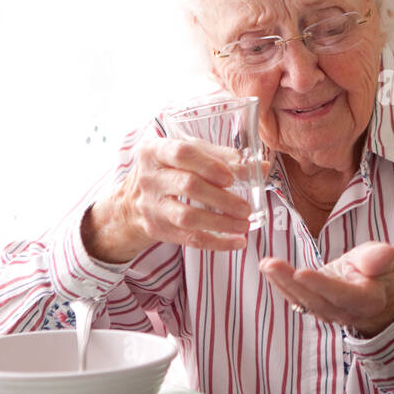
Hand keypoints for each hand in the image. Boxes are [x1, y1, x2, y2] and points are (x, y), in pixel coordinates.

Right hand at [82, 136, 261, 262]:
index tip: (231, 178)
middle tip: (246, 207)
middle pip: (188, 186)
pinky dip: (217, 242)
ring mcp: (151, 205)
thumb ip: (224, 157)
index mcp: (156, 150)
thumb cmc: (170, 170)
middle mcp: (149, 177)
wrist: (131, 202)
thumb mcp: (189, 155)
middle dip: (222, 198)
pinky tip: (237, 241)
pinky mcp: (158, 229)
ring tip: (244, 224)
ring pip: (188, 217)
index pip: (182, 153)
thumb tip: (262, 166)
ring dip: (221, 223)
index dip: (209, 165)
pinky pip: (190, 239)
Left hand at [259, 241, 393, 337]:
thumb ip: (380, 258)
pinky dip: (280, 285)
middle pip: (315, 300)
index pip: (340, 294)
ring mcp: (327, 313)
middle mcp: (344, 312)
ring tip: (266, 264)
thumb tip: (382, 255)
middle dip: (290, 282)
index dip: (320, 285)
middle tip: (271, 264)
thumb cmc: (377, 272)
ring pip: (302, 301)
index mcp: (366, 300)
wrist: (375, 295)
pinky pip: (296, 299)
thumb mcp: (385, 259)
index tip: (300, 272)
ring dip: (281, 283)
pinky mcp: (314, 308)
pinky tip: (268, 270)